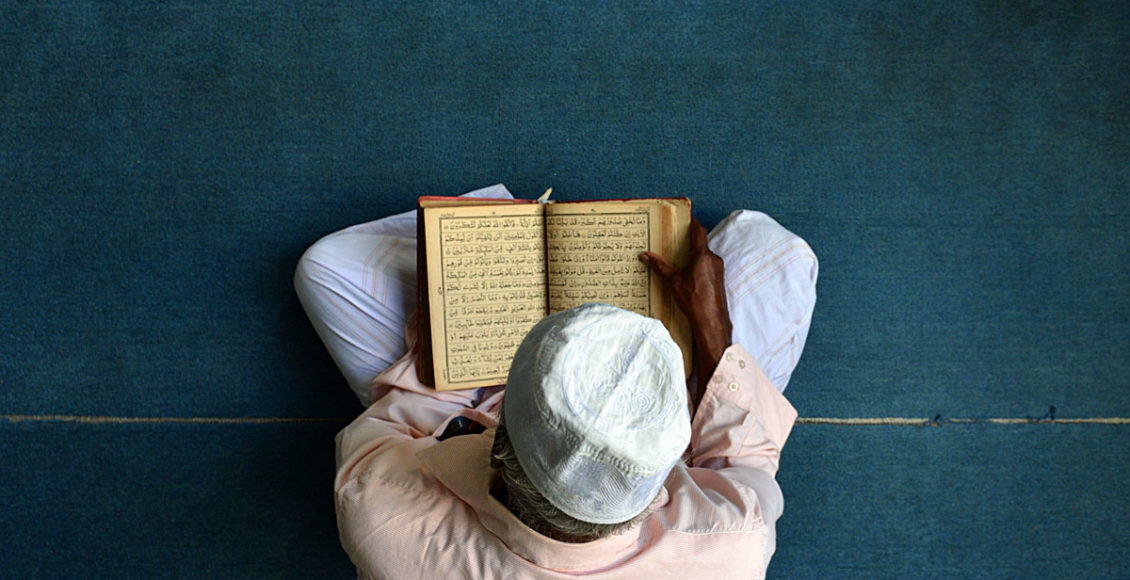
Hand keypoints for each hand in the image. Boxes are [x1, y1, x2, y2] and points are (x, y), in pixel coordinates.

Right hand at [640, 218, 732, 406]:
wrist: (712, 322)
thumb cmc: (694, 300)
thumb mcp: (673, 282)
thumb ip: (660, 266)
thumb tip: (645, 255)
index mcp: (703, 255)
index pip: (699, 232)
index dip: (693, 223)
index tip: (688, 218)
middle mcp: (714, 260)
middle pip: (701, 245)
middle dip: (689, 242)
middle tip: (676, 240)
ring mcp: (718, 270)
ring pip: (705, 257)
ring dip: (693, 256)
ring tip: (679, 260)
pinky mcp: (719, 281)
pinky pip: (708, 268)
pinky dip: (698, 267)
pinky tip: (688, 276)